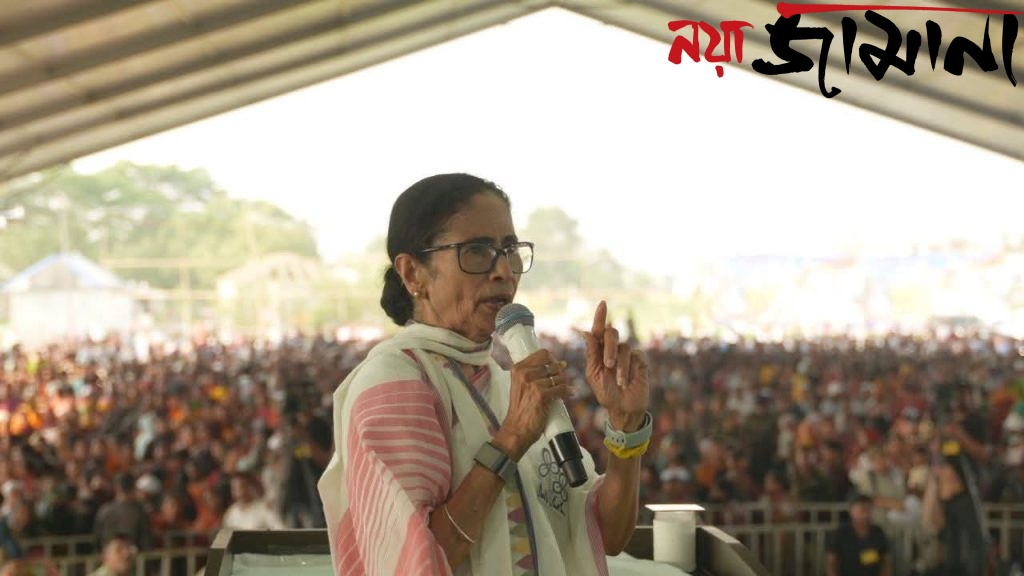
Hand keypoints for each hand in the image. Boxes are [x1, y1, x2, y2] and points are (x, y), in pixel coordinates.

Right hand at [495, 349, 572, 460]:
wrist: (516, 429)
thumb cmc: (521, 410)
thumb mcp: (521, 385)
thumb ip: (536, 373)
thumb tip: (562, 363)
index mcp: (518, 369)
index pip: (543, 354)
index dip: (553, 360)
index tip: (555, 369)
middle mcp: (524, 374)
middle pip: (554, 364)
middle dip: (560, 374)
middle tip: (558, 384)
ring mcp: (533, 384)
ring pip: (560, 377)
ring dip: (564, 384)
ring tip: (560, 392)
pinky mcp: (542, 395)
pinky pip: (562, 388)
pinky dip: (568, 392)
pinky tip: (568, 394)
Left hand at [580, 301, 649, 430]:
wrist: (622, 408)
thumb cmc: (606, 392)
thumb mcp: (594, 374)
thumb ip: (591, 354)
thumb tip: (586, 332)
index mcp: (599, 351)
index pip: (599, 330)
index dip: (600, 316)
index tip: (603, 303)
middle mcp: (613, 349)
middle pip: (611, 333)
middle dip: (609, 348)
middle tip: (608, 365)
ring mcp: (628, 354)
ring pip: (624, 347)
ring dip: (620, 365)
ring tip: (619, 381)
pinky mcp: (640, 361)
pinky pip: (635, 355)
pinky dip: (629, 368)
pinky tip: (627, 380)